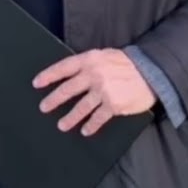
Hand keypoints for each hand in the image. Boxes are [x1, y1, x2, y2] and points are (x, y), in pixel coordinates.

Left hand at [34, 49, 155, 135]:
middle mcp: (94, 75)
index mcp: (90, 60)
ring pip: (81, 107)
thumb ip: (88, 64)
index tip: (36, 83)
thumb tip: (70, 74)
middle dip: (54, 100)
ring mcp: (103, 91)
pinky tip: (85, 131)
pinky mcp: (113, 105)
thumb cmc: (126, 64)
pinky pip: (98, 118)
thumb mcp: (105, 56)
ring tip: (61, 125)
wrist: (151, 73)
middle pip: (68, 89)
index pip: (64, 67)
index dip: (49, 75)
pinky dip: (91, 125)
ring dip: (70, 118)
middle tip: (44, 107)